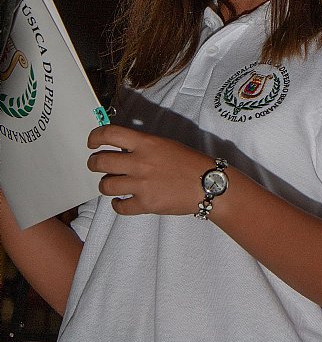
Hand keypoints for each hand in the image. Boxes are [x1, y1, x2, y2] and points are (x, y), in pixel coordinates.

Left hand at [87, 124, 214, 215]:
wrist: (209, 184)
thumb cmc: (190, 162)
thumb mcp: (165, 144)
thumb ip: (142, 146)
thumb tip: (120, 150)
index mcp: (146, 143)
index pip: (109, 134)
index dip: (95, 137)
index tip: (92, 142)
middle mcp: (140, 162)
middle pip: (101, 162)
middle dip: (94, 163)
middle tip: (96, 165)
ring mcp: (141, 185)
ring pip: (105, 185)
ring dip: (105, 185)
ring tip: (112, 184)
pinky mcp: (146, 204)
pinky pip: (120, 207)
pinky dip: (117, 205)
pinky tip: (121, 202)